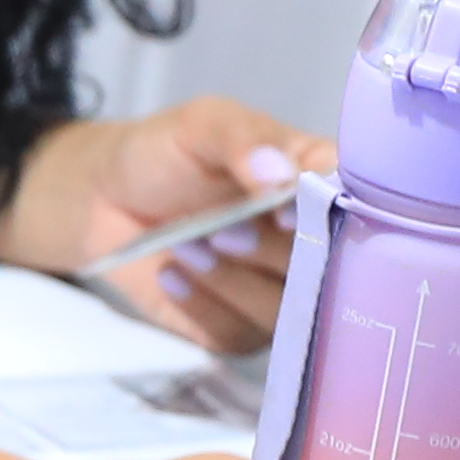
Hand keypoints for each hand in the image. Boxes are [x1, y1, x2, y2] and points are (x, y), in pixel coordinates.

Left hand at [0, 100, 327, 354]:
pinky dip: (202, 305)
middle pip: (328, 268)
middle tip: (224, 230)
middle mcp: (309, 243)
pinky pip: (237, 334)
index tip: (286, 211)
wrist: (100, 199)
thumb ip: (242, 138)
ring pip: (285, 310)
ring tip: (187, 245)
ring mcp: (277, 291)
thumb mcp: (201, 125)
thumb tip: (282, 172)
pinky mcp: (238, 328)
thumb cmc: (163, 155)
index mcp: (316, 184)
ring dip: (232, 281)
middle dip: (273, 253)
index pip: (358, 205)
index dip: (332, 215)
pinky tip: (171, 275)